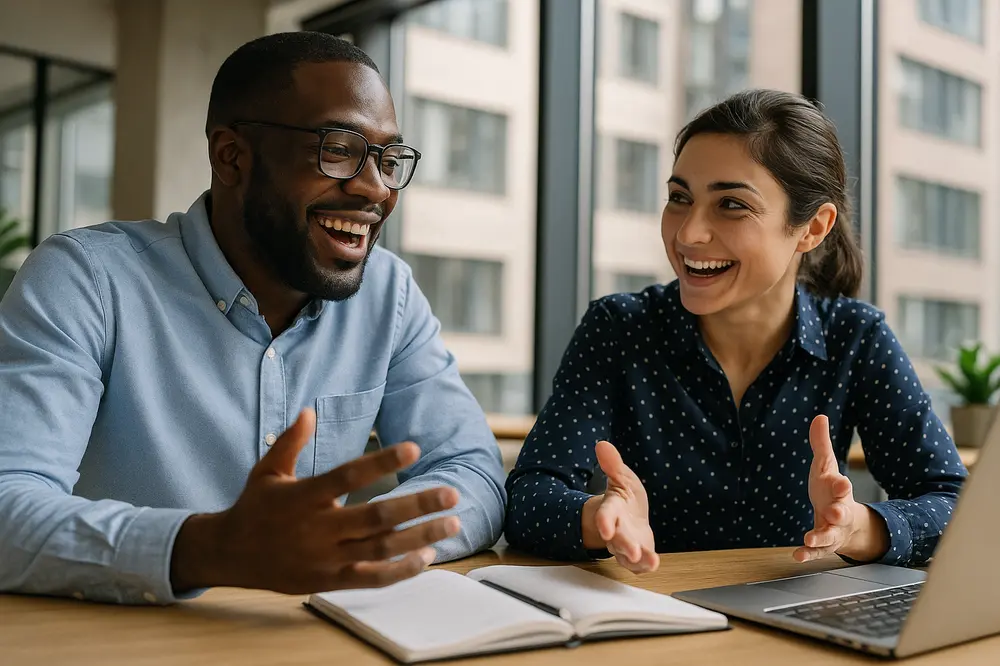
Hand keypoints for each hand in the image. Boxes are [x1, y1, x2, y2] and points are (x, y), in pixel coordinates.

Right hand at [171, 408, 460, 593]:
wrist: (229, 555)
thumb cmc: (254, 507)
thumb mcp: (267, 470)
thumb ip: (291, 441)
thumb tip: (309, 410)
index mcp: (304, 496)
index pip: (348, 476)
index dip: (381, 462)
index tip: (414, 448)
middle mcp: (317, 528)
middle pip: (375, 517)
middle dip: (417, 505)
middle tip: (452, 493)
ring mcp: (325, 557)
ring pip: (381, 549)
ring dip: (420, 537)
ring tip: (452, 523)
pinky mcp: (329, 580)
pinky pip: (372, 578)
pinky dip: (401, 570)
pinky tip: (427, 557)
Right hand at [581, 441, 658, 572]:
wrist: (630, 518)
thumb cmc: (625, 498)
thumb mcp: (622, 478)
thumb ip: (613, 464)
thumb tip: (602, 444)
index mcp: (611, 509)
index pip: (605, 514)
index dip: (603, 521)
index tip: (605, 527)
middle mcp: (616, 529)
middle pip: (616, 539)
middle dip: (623, 545)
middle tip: (631, 551)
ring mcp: (626, 544)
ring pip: (626, 554)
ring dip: (636, 559)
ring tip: (649, 561)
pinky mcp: (638, 555)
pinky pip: (639, 565)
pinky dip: (645, 566)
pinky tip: (654, 565)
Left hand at [794, 415, 887, 562]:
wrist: (843, 521)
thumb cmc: (831, 490)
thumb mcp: (825, 467)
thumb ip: (822, 444)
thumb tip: (820, 416)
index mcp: (839, 491)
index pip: (842, 486)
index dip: (841, 484)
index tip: (841, 481)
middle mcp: (839, 512)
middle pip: (841, 513)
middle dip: (839, 512)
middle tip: (834, 511)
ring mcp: (833, 530)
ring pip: (830, 535)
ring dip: (821, 537)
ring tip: (810, 538)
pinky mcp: (823, 544)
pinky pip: (817, 552)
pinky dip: (808, 554)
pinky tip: (797, 555)